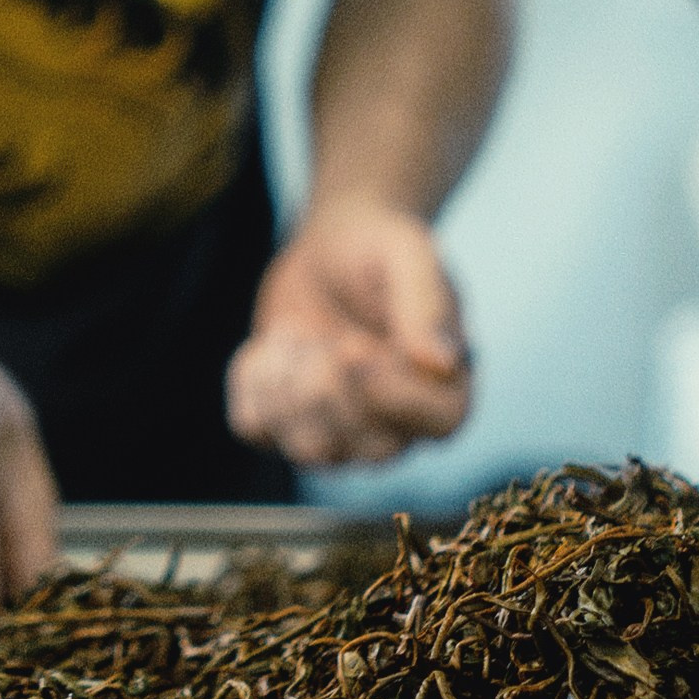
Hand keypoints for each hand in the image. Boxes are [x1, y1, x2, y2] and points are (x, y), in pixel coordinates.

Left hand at [225, 197, 470, 467]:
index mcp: (447, 386)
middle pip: (366, 450)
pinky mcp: (289, 419)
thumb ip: (427, 301)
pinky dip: (252, 384)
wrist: (330, 246)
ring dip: (287, 388)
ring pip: (308, 452)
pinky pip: (256, 429)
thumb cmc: (378, 247)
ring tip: (293, 334)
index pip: (437, 425)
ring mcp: (342, 430)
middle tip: (320, 335)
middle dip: (328, 387)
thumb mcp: (407, 252)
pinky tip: (269, 346)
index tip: (353, 348)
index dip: (389, 395)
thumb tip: (442, 362)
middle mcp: (400, 423)